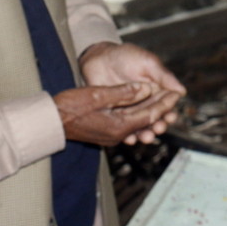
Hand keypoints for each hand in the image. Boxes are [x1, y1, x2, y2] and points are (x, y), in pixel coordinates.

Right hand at [53, 81, 182, 147]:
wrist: (50, 122)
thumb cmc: (70, 107)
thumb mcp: (98, 94)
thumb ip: (124, 92)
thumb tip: (146, 89)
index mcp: (119, 125)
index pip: (150, 114)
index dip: (164, 102)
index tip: (176, 93)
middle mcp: (118, 134)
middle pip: (146, 121)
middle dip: (161, 108)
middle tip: (174, 97)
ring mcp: (111, 136)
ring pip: (137, 123)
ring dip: (150, 112)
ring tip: (162, 103)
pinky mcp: (104, 133)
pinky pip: (126, 124)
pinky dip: (136, 115)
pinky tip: (139, 106)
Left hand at [79, 42, 185, 144]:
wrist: (99, 58)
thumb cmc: (126, 56)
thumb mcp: (147, 62)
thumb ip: (163, 76)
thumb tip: (182, 91)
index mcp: (157, 91)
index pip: (167, 106)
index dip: (170, 113)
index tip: (170, 117)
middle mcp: (146, 103)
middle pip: (155, 119)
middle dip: (159, 126)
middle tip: (158, 128)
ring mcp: (131, 111)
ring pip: (141, 126)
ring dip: (146, 134)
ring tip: (146, 137)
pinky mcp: (116, 116)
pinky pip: (123, 128)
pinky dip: (127, 135)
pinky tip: (129, 138)